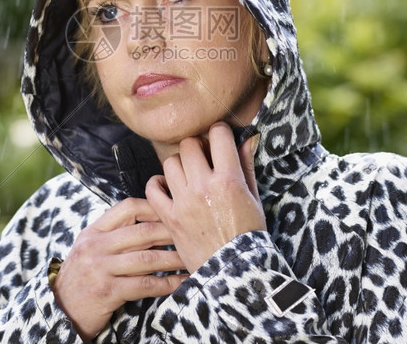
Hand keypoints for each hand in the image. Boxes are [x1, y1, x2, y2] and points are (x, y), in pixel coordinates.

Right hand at [52, 198, 186, 340]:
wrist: (59, 308)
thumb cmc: (81, 276)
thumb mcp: (89, 248)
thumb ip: (113, 234)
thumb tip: (149, 221)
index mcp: (93, 231)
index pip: (127, 208)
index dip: (153, 207)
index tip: (172, 212)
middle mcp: (96, 246)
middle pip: (142, 232)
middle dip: (171, 233)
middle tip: (191, 235)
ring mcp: (101, 269)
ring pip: (147, 259)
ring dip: (174, 259)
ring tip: (191, 259)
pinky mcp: (108, 292)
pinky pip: (144, 285)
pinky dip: (167, 284)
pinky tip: (181, 282)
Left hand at [145, 122, 265, 273]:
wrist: (234, 273)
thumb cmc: (249, 236)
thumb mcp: (254, 199)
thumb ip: (246, 166)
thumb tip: (248, 139)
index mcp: (228, 180)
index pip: (218, 135)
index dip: (220, 133)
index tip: (220, 139)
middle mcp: (203, 187)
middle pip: (189, 145)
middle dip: (197, 146)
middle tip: (203, 157)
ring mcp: (183, 202)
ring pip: (170, 163)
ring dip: (179, 164)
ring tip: (188, 174)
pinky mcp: (169, 218)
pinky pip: (152, 189)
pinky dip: (157, 184)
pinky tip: (168, 187)